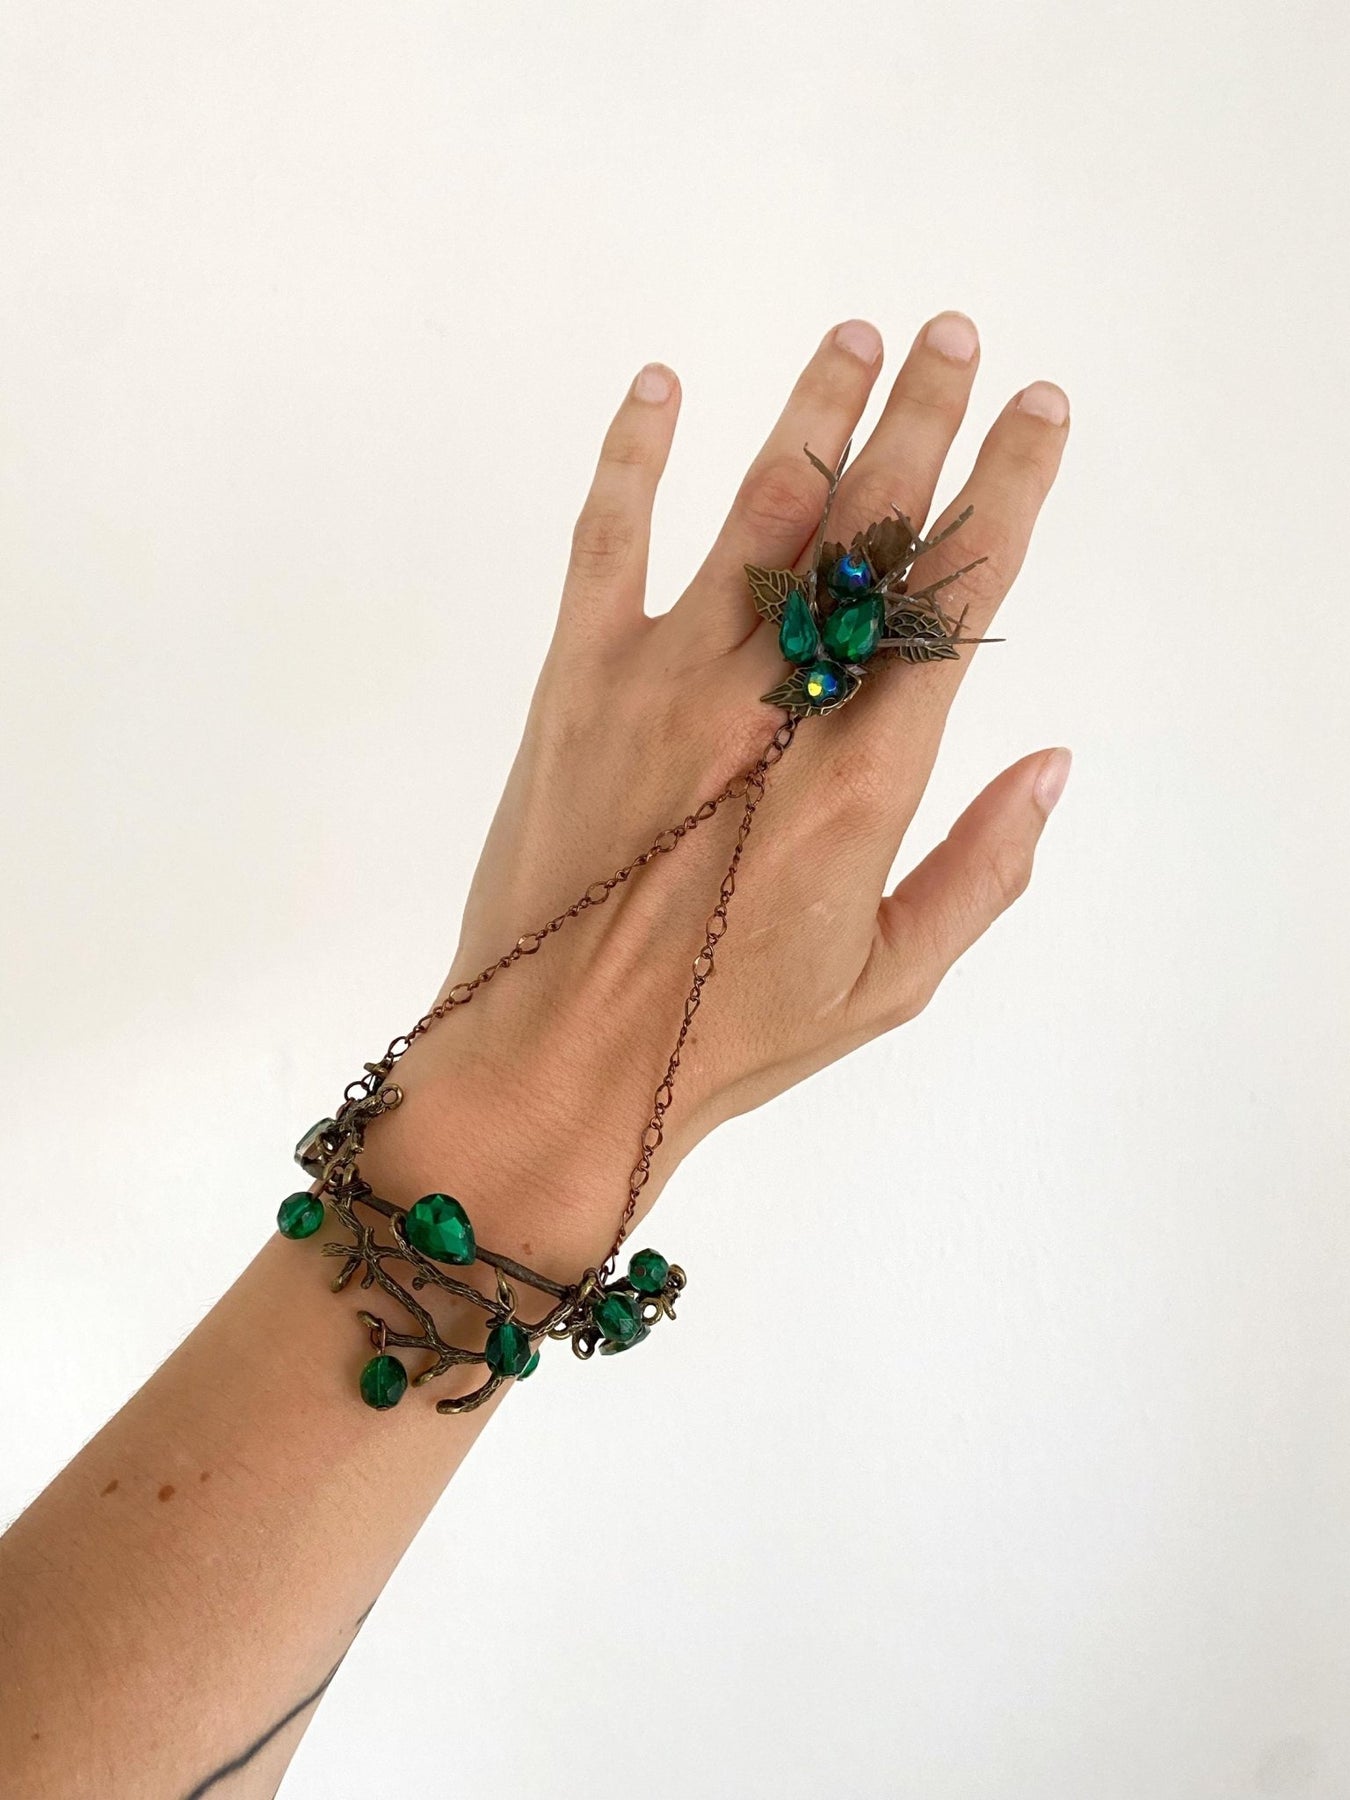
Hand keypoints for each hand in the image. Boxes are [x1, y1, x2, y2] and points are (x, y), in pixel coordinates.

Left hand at [363, 314, 1069, 1277]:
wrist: (555, 1064)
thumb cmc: (727, 1041)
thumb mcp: (888, 983)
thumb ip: (981, 869)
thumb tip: (1050, 762)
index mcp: (864, 779)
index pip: (956, 599)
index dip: (1006, 490)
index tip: (1035, 414)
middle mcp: (775, 706)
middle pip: (869, 529)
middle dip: (924, 420)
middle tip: (958, 339)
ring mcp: (668, 681)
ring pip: (758, 509)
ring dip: (815, 412)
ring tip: (856, 337)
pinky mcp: (576, 682)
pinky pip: (605, 540)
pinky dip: (632, 454)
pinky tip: (659, 385)